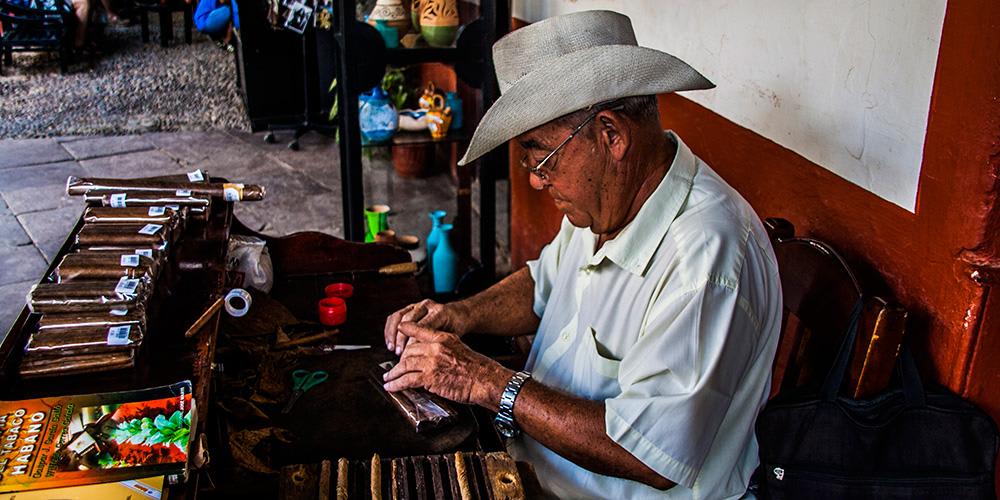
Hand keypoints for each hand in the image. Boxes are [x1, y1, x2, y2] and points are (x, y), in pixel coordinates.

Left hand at [382, 323, 509, 405]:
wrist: (485, 380)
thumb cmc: (477, 368)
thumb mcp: (459, 348)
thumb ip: (444, 348)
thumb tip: (431, 355)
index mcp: (443, 338)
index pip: (419, 330)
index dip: (407, 331)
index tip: (399, 330)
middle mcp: (435, 347)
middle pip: (409, 350)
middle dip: (399, 361)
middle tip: (395, 368)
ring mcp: (431, 362)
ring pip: (405, 365)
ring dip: (394, 373)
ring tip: (388, 378)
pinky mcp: (430, 378)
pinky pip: (407, 380)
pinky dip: (397, 384)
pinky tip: (392, 387)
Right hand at [383, 299, 468, 354]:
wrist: (457, 315)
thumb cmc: (455, 328)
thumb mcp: (451, 338)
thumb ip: (438, 344)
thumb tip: (423, 358)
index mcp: (440, 312)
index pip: (422, 327)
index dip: (413, 342)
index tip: (408, 355)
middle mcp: (427, 306)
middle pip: (408, 320)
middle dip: (402, 339)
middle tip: (400, 354)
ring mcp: (417, 305)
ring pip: (399, 317)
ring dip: (393, 334)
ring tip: (392, 348)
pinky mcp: (409, 307)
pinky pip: (395, 316)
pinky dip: (389, 329)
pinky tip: (390, 341)